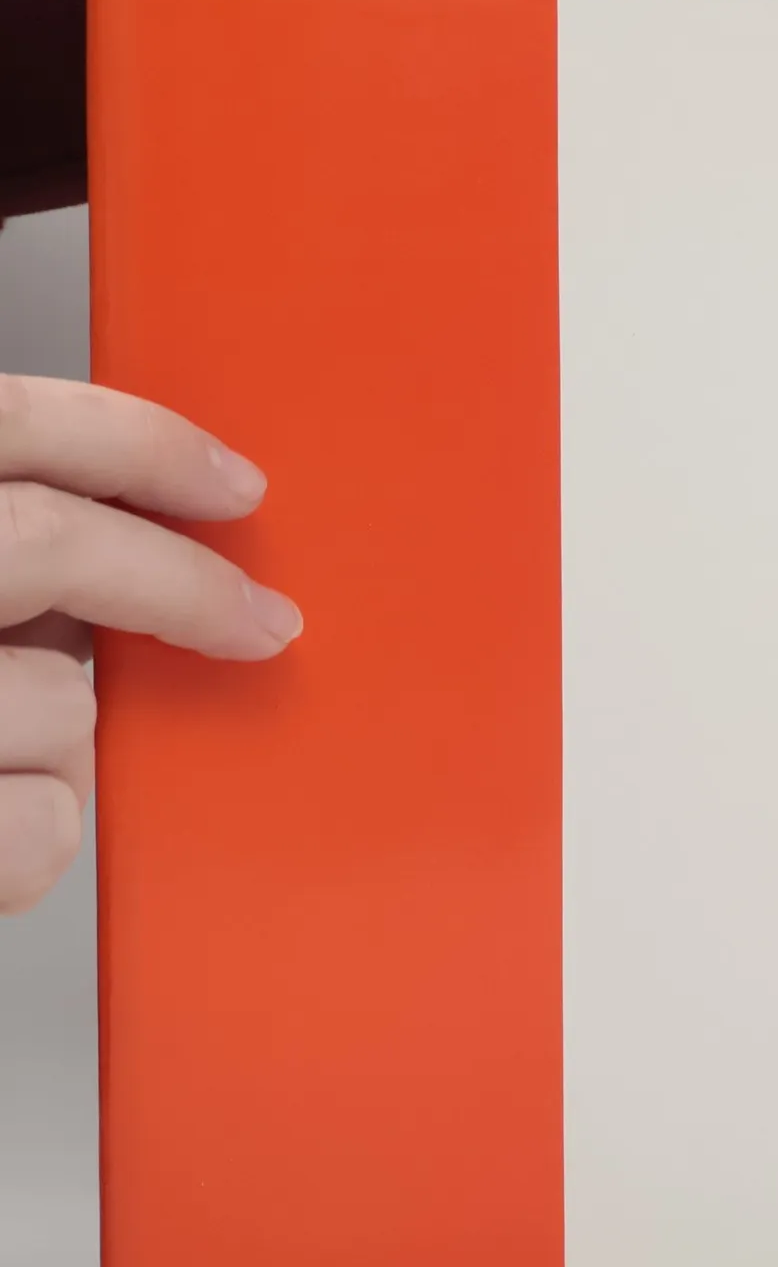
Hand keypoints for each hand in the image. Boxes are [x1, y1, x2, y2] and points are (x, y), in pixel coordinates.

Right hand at [0, 376, 300, 912]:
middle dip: (182, 587)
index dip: (138, 444)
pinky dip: (37, 842)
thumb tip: (121, 557)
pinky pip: (38, 823)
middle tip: (263, 623)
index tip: (233, 486)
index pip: (6, 424)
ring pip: (55, 701)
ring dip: (63, 746)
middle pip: (45, 544)